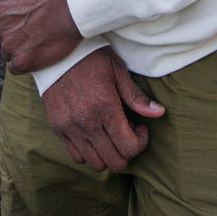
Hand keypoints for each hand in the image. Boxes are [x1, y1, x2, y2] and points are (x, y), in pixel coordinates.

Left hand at [0, 0, 81, 72]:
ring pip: (7, 51)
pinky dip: (24, 62)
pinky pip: (15, 67)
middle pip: (1, 34)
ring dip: (18, 47)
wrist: (76, 4)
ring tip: (38, 38)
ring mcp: (11, 45)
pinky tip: (37, 52)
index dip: (10, 17)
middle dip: (14, 32)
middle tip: (34, 26)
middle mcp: (0, 26)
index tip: (25, 16)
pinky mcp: (24, 61)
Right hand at [42, 47, 164, 172]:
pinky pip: (76, 156)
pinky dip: (89, 152)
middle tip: (126, 131)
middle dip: (127, 151)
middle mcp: (86, 122)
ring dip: (108, 153)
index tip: (140, 128)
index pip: (129, 148)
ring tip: (109, 132)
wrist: (57, 51)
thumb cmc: (91, 57)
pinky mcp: (57, 128)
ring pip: (96, 164)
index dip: (141, 143)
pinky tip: (93, 133)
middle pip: (115, 162)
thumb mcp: (117, 70)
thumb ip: (136, 96)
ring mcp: (70, 127)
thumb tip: (159, 113)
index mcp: (105, 107)